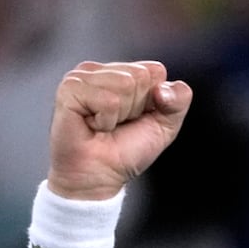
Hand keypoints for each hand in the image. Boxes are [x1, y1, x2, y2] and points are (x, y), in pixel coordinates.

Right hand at [48, 61, 191, 200]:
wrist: (100, 177)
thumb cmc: (125, 152)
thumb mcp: (165, 125)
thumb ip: (178, 100)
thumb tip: (163, 88)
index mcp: (122, 72)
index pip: (155, 70)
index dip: (153, 101)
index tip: (135, 118)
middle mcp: (101, 70)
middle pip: (140, 75)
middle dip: (136, 107)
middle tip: (117, 124)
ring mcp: (82, 76)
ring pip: (125, 84)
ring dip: (120, 114)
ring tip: (104, 125)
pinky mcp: (70, 88)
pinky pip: (108, 99)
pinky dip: (106, 120)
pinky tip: (92, 125)